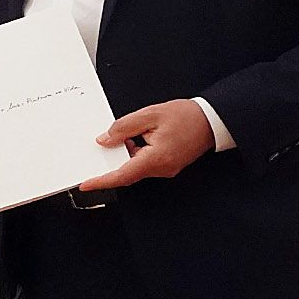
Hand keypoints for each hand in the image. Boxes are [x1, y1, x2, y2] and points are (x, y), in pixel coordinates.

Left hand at [79, 98, 215, 189]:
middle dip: (113, 161)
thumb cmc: (188, 116)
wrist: (213, 119)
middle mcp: (161, 168)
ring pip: (136, 167)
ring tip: (128, 135)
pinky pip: (145, 164)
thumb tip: (105, 140)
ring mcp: (166, 169)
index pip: (122, 175)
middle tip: (103, 147)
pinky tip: (137, 139)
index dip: (102, 181)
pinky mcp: (168, 165)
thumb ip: (123, 128)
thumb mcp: (150, 114)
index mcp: (156, 158)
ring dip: (126, 155)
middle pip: (127, 172)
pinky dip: (136, 154)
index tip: (86, 184)